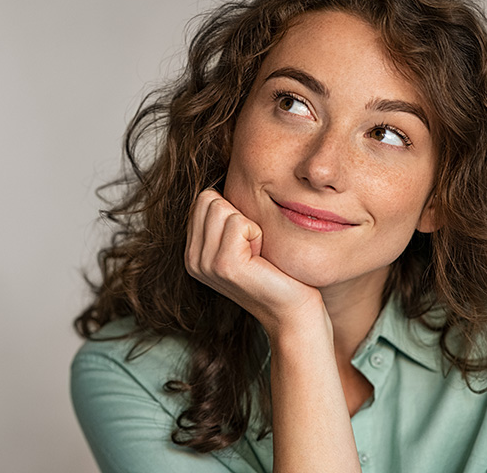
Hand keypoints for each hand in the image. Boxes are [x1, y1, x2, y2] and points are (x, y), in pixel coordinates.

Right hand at [184, 189, 324, 334]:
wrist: (294, 311)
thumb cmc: (277, 271)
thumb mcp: (243, 242)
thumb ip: (225, 218)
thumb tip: (227, 174)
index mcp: (193, 252)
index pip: (203, 199)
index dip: (233, 212)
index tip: (247, 242)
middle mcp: (192, 259)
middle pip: (209, 199)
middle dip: (240, 215)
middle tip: (254, 248)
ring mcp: (205, 264)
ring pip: (222, 207)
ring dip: (250, 225)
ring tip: (258, 254)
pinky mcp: (224, 266)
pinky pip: (239, 222)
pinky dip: (258, 234)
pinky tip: (262, 259)